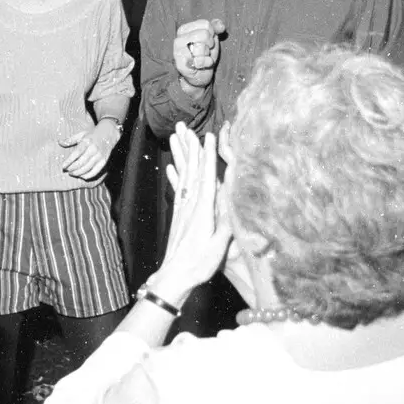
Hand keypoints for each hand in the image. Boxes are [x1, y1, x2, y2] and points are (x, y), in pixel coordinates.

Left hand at [58, 121, 117, 180]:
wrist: (108, 134)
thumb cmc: (92, 135)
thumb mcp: (81, 135)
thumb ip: (70, 140)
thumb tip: (59, 142)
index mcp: (87, 142)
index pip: (76, 154)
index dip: (69, 162)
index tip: (63, 166)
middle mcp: (93, 149)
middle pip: (81, 163)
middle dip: (72, 169)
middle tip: (67, 171)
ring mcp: (99, 156)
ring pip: (87, 168)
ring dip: (78, 173)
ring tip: (72, 173)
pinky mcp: (104, 161)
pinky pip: (95, 172)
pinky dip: (87, 176)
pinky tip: (81, 176)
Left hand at [149, 123, 231, 300]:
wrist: (174, 277)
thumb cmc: (198, 265)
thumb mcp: (217, 247)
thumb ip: (225, 224)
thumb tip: (233, 200)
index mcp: (202, 210)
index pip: (206, 177)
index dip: (208, 156)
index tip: (208, 137)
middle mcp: (191, 205)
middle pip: (190, 170)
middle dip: (189, 147)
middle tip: (184, 126)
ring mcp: (183, 209)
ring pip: (183, 175)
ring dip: (180, 155)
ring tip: (176, 136)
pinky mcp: (179, 215)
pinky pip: (178, 189)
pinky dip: (175, 176)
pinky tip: (171, 167)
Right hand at [172, 18, 225, 93]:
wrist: (199, 75)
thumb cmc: (205, 55)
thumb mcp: (212, 39)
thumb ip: (215, 28)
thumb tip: (221, 26)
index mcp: (184, 30)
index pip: (205, 24)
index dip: (212, 34)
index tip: (207, 41)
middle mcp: (178, 39)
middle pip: (204, 34)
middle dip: (210, 44)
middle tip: (206, 51)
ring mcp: (177, 52)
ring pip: (201, 48)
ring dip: (207, 55)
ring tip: (202, 58)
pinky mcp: (180, 65)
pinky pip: (200, 61)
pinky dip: (206, 63)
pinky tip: (202, 65)